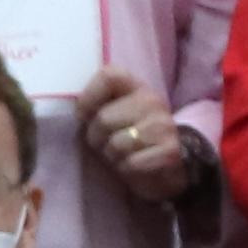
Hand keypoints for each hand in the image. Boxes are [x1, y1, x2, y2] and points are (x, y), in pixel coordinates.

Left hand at [66, 67, 197, 203]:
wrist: (172, 166)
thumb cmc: (132, 139)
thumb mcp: (117, 115)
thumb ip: (99, 106)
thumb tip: (76, 111)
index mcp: (137, 88)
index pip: (109, 77)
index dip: (88, 97)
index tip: (83, 116)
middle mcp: (153, 102)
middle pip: (103, 119)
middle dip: (96, 138)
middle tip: (106, 144)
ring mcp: (163, 127)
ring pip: (116, 144)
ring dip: (112, 157)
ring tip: (122, 156)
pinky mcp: (169, 152)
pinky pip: (130, 163)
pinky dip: (126, 170)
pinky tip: (135, 167)